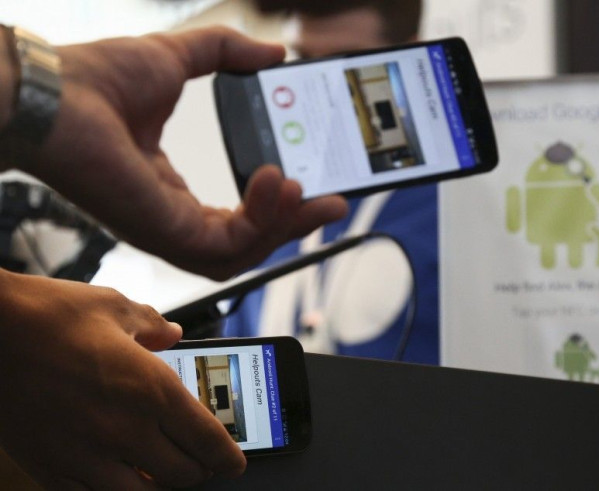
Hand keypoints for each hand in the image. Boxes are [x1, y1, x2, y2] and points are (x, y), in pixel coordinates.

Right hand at [0, 271, 245, 488]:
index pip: (207, 440)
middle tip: (199, 461)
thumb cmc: (50, 315)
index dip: (228, 457)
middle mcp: (125, 429)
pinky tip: (112, 479)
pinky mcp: (50, 467)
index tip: (234, 462)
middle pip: (182, 475)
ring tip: (158, 472)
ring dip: (158, 487)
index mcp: (151, 389)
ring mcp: (86, 455)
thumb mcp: (115, 306)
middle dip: (198, 470)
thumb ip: (154, 325)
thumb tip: (173, 334)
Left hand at [15, 27, 347, 278]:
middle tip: (333, 203)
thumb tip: (274, 52)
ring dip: (284, 227)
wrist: (52, 91)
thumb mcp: (180, 59)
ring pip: (246, 253)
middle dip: (294, 225)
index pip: (239, 216)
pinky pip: (231, 244)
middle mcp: (173, 218)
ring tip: (307, 192)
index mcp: (173, 190)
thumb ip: (228, 55)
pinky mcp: (167, 233)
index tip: (312, 183)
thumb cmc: (96, 79)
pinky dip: (262, 219)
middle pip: (250, 242)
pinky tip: (278, 182)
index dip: (278, 206)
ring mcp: (169, 231)